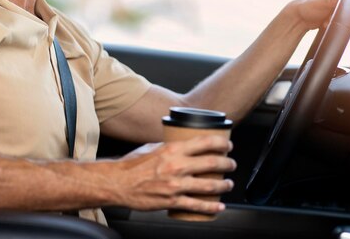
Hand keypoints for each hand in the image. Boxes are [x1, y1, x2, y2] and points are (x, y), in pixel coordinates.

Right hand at [112, 135, 235, 213]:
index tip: (228, 145)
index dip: (222, 143)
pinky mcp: (172, 201)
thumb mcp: (153, 147)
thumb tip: (184, 144)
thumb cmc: (132, 165)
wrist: (117, 183)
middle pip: (212, 163)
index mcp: (173, 149)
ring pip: (209, 185)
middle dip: (228, 163)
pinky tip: (219, 206)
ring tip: (228, 184)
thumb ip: (170, 146)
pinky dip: (211, 207)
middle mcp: (176, 166)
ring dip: (224, 185)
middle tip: (231, 164)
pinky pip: (197, 205)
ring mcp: (175, 185)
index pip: (206, 142)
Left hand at [289, 0, 349, 30]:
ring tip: (330, 22)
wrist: (300, 18)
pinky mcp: (344, 19)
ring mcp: (348, 9)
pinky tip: (333, 26)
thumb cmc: (309, 6)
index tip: (345, 14)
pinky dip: (345, 28)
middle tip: (333, 19)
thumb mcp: (320, 1)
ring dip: (347, 24)